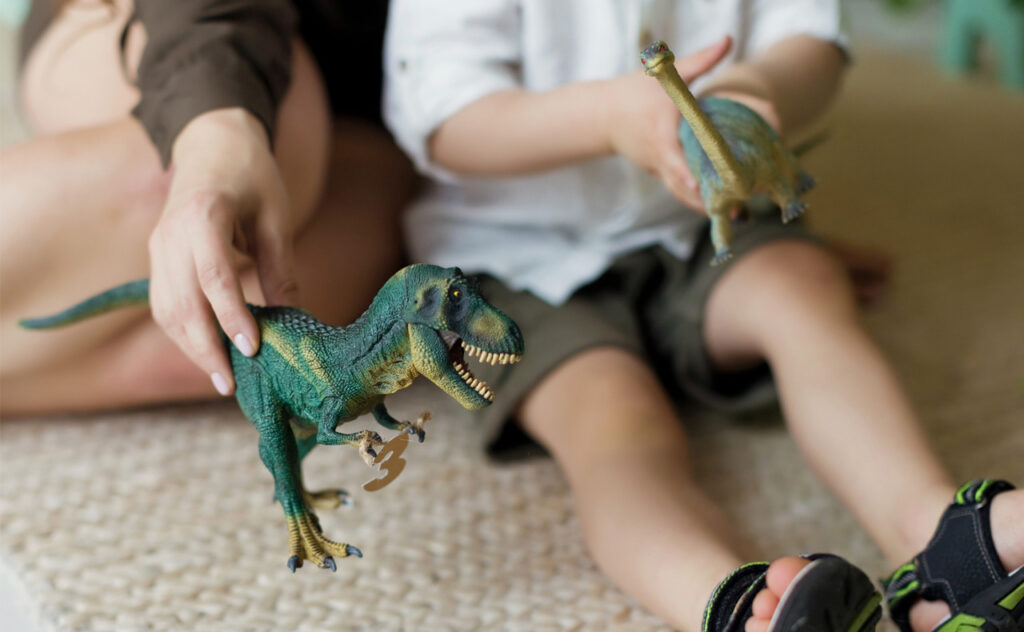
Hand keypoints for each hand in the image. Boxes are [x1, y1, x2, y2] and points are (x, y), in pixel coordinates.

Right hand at [148, 108, 298, 395]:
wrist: (210, 140)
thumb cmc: (251, 175)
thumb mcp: (276, 216)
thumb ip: (281, 267)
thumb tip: (294, 318)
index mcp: (204, 215)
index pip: (214, 276)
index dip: (232, 316)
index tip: (253, 348)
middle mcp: (171, 234)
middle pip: (180, 302)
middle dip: (205, 348)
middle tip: (231, 386)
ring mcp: (158, 247)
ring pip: (166, 310)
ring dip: (191, 348)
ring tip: (222, 379)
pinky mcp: (157, 258)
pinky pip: (164, 304)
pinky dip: (183, 333)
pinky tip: (208, 354)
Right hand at [605, 36, 732, 211]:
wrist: (603, 115)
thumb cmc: (635, 92)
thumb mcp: (665, 74)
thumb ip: (700, 60)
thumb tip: (728, 40)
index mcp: (659, 135)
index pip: (673, 158)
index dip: (685, 173)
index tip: (699, 187)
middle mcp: (658, 158)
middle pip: (682, 184)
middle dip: (705, 199)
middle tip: (734, 210)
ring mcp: (658, 169)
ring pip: (681, 193)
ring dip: (704, 206)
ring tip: (733, 215)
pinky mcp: (659, 173)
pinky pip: (679, 191)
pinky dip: (696, 201)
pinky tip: (718, 209)